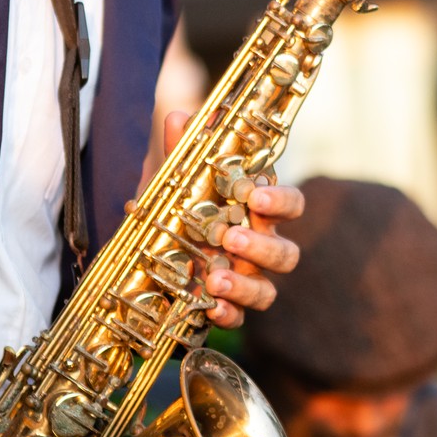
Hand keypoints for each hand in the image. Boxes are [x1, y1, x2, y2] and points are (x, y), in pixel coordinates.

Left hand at [162, 111, 303, 328]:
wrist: (145, 250)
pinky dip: (227, 314)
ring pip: (267, 291)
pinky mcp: (225, 306)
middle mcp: (257, 249)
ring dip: (245, 286)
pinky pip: (238, 318)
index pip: (291, 205)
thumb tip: (179, 119)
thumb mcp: (173, 180)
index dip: (281, 202)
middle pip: (286, 255)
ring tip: (214, 279)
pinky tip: (209, 307)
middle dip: (262, 248)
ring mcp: (244, 280)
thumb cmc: (175, 209)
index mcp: (255, 214)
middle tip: (230, 239)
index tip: (255, 197)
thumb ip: (180, 152)